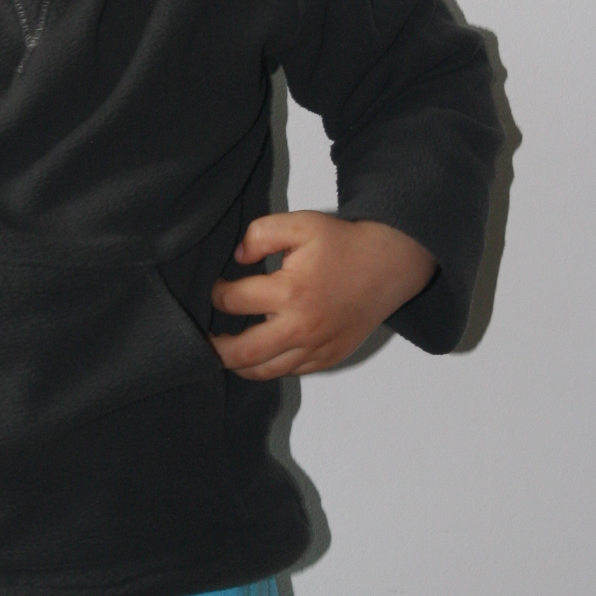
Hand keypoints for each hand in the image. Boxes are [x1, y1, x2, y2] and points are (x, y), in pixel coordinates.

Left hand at [209, 212, 435, 380]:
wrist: (390, 264)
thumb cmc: (344, 244)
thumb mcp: (300, 223)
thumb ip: (260, 234)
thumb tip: (237, 259)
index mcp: (290, 291)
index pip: (234, 302)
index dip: (217, 294)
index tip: (217, 288)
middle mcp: (301, 327)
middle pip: (242, 353)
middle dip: (215, 348)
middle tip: (204, 338)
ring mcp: (316, 347)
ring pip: (264, 372)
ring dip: (239, 364)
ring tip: (227, 350)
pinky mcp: (329, 357)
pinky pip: (290, 373)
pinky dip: (269, 366)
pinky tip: (260, 353)